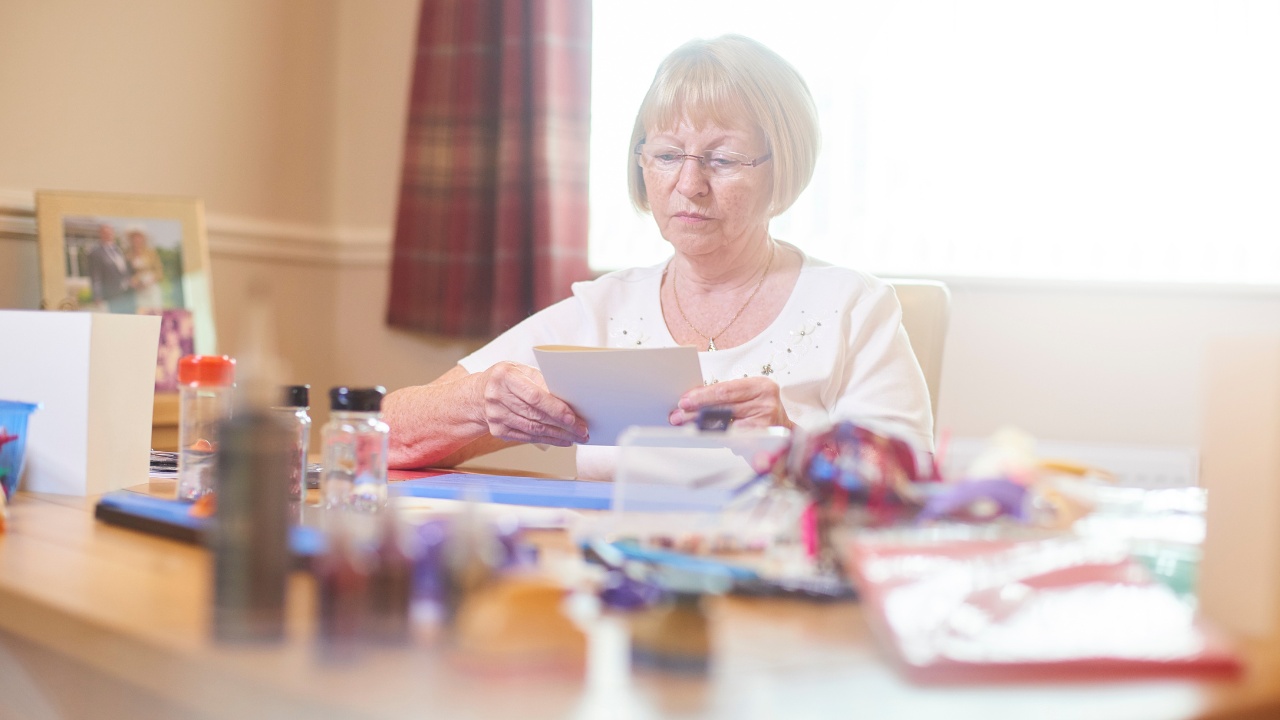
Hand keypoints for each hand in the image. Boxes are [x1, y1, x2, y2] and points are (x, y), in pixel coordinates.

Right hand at [476, 362, 588, 445]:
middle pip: (535, 415)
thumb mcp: (523, 371)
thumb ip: (543, 382)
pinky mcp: (497, 431)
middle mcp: (496, 396)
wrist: (479, 393)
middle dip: (563, 425)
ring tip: (576, 437)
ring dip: (558, 435)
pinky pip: (527, 438)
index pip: (534, 396)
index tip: (573, 418)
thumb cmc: (508, 379)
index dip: (555, 408)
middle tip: (582, 431)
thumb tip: (570, 399)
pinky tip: (561, 440)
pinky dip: (547, 440)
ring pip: (533, 430)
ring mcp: (495, 416)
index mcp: (504, 376)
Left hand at [668, 377, 792, 429]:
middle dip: (696, 413)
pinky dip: (719, 439)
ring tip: (685, 428)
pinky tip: (706, 438)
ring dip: (703, 428)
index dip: (702, 396)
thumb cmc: (759, 411)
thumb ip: (725, 397)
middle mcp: (767, 403)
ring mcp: (767, 424)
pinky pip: (734, 441)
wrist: (782, 431)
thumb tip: (692, 402)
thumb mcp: (747, 397)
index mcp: (762, 386)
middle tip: (677, 416)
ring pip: (727, 426)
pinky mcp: (763, 442)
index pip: (725, 390)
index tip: (684, 401)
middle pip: (724, 408)